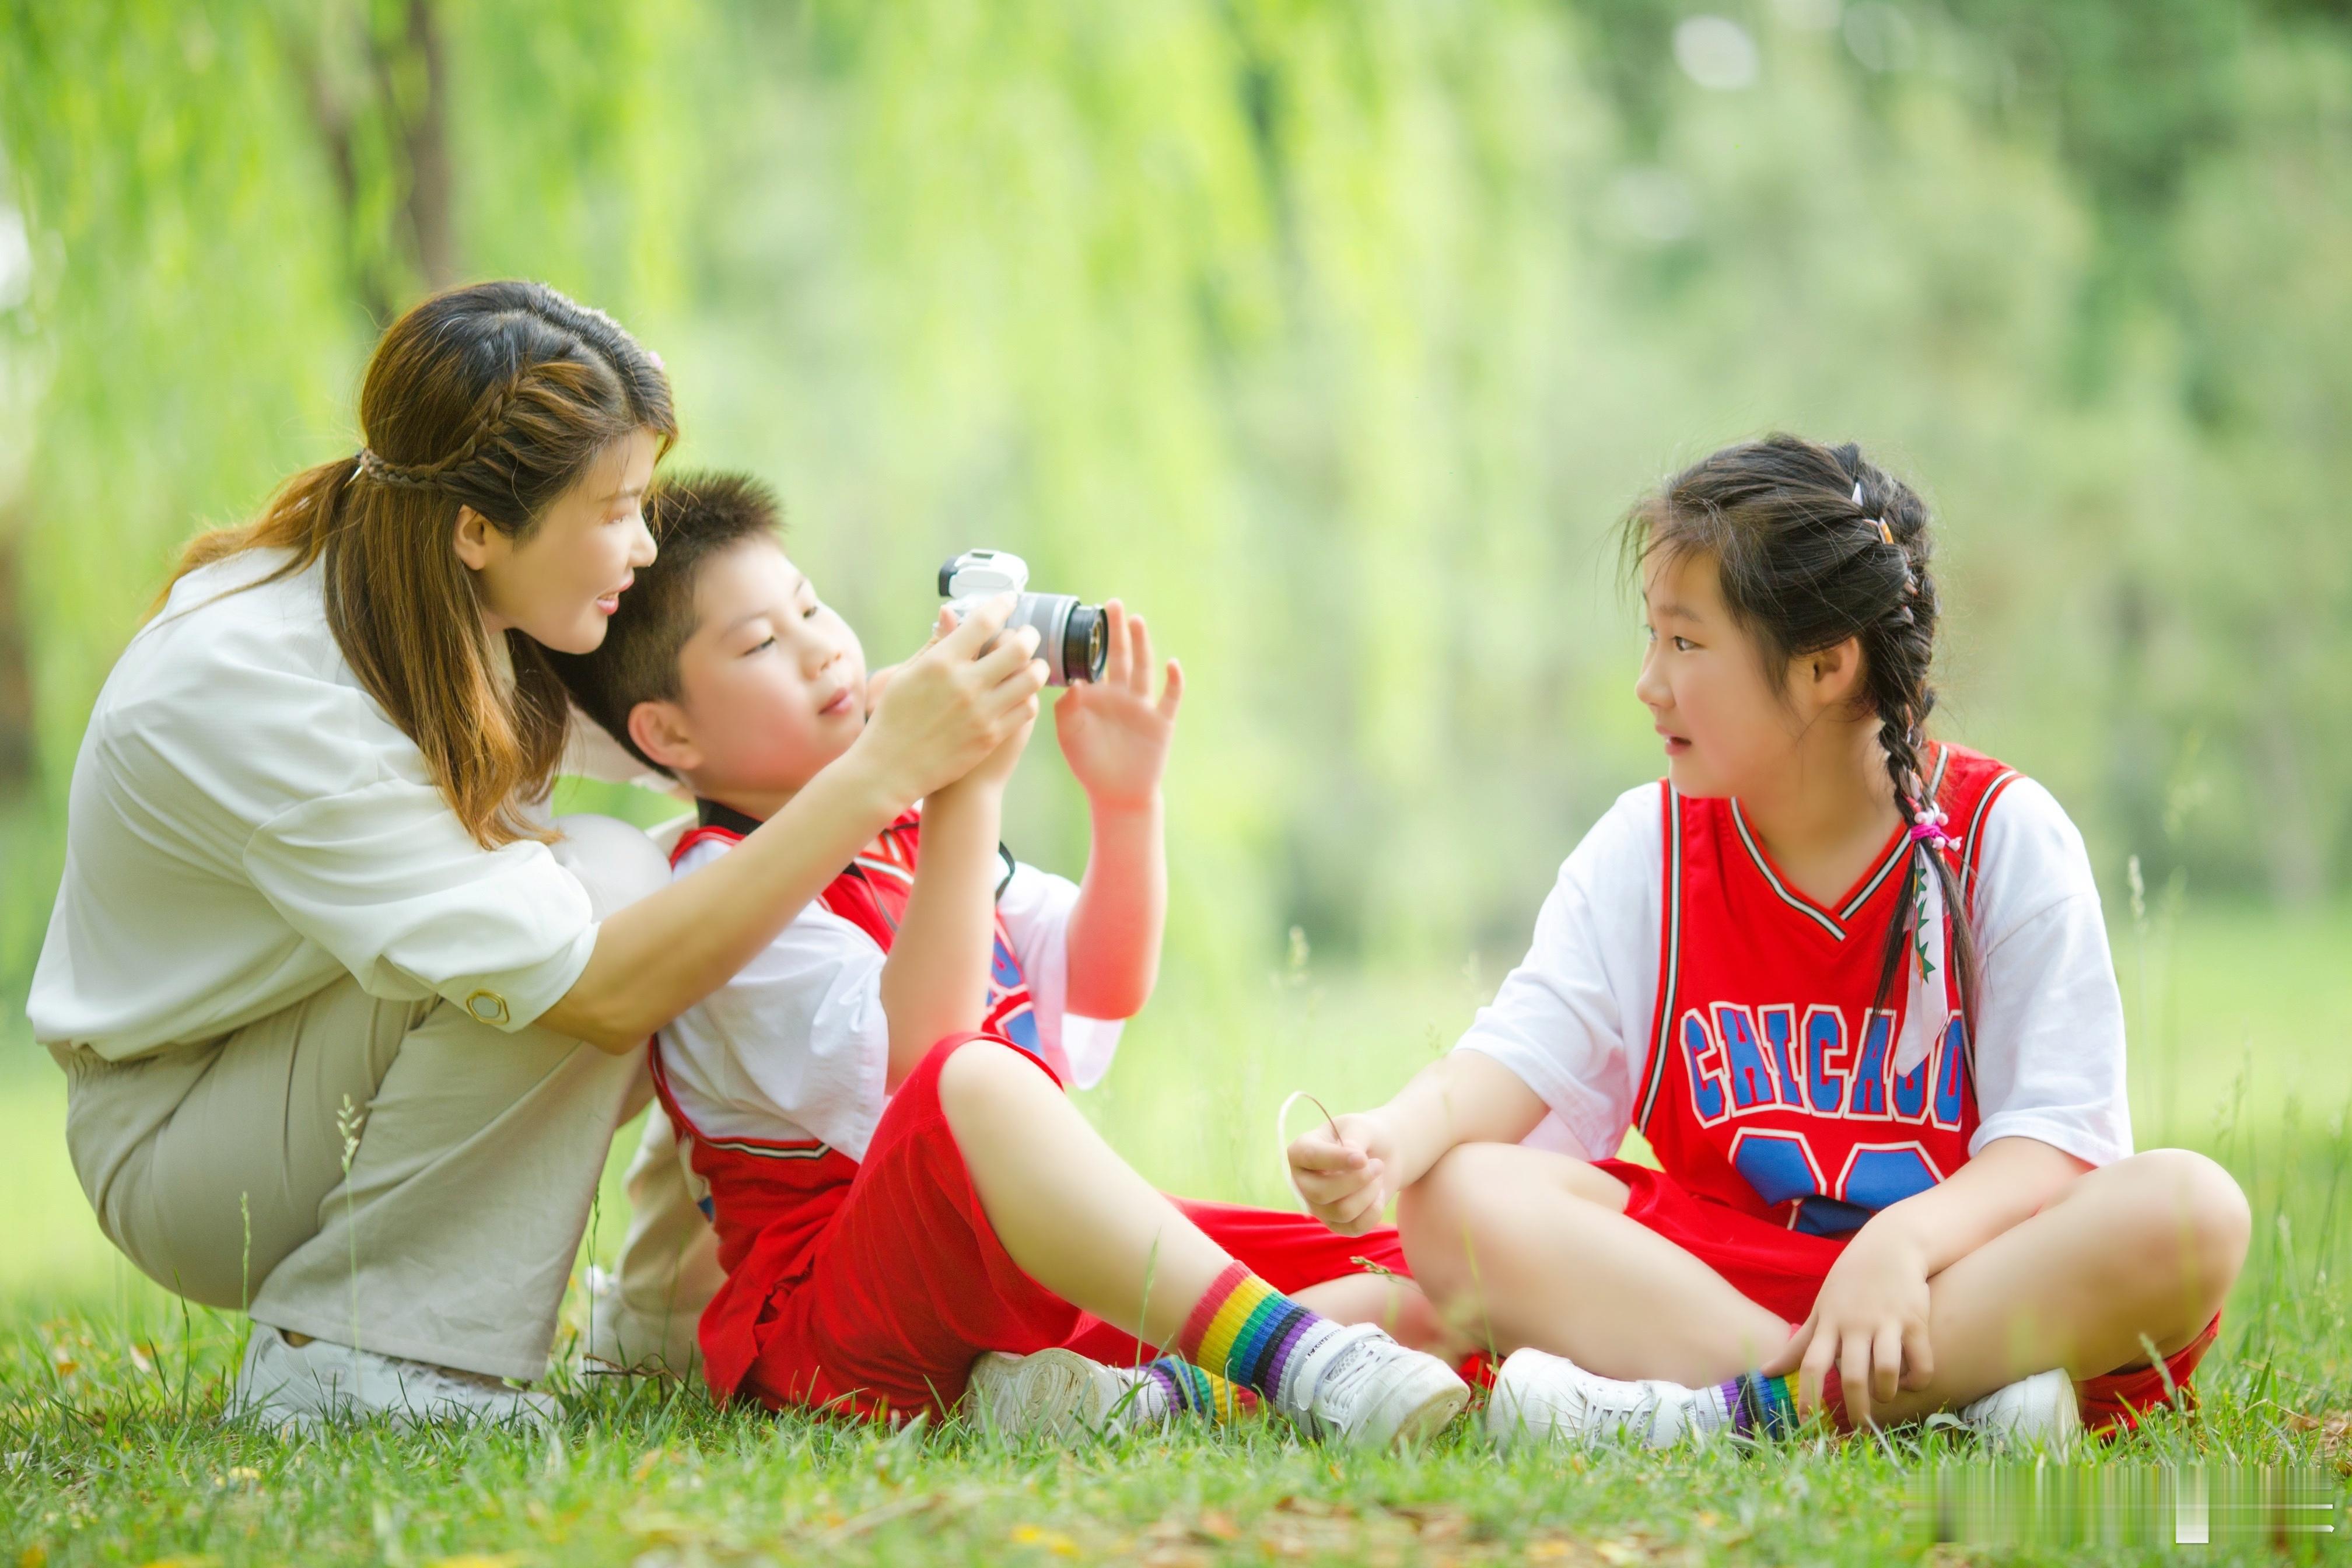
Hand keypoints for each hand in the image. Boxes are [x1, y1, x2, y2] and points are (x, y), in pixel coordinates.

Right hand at [850, 597, 1046, 804]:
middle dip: (1029, 634)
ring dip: (1037, 666)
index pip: (983, 622)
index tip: (1010, 599)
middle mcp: (965, 684)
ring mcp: (982, 712)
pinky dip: (1030, 695)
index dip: (1002, 604)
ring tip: (1033, 664)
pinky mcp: (991, 736)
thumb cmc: (893, 717)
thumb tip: (951, 614)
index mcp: (940, 662)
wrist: (890, 768)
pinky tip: (1023, 693)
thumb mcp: (906, 674)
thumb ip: (935, 644)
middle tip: (1028, 634)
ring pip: (1031, 678)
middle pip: (1017, 647)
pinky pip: (1027, 708)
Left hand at [1054, 600, 1182, 811]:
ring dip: (1142, 645)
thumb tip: (1071, 683)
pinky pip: (1169, 697)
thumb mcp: (1069, 736)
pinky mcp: (1161, 722)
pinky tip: (1172, 664)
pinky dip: (1173, 681)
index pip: (1093, 661)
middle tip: (1111, 604)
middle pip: (1120, 656)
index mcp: (1097, 696)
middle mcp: (1121, 695)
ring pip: (1143, 669)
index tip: (1082, 617)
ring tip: (1136, 621)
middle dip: (1116, 630)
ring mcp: (1142, 706)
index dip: (1089, 641)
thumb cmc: (1090, 764)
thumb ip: (1066, 709)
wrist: (1117, 794)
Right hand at [1287, 1111, 1397, 1235]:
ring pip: (1342, 1211)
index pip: (1310, 1157)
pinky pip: (1355, 1227)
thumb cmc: (1364, 1136)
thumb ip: (1354, 1138)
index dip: (1336, 1159)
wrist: (1380, 1155)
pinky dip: (1374, 1211)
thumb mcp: (1360, 1127)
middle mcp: (1303, 1182)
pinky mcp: (1335, 1224)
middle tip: (1378, 1164)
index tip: (1363, 1158)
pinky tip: (1377, 1194)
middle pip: (1321, 1193)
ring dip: (1369, 1193)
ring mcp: (1317, 1206)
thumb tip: (1352, 1156)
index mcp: (1300, 1152)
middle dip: (1358, 1179)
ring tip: (1377, 1176)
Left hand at [1764, 1216, 1932, 1426]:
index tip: (1807, 1423)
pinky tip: (1910, 1381)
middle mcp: (1854, 1324)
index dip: (1808, 1397)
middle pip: (1851, 1377)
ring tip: (1885, 1397)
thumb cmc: (1849, 1284)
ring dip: (1886, 1394)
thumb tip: (1765, 1372)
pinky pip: (1920, 1362)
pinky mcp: (1915, 1321)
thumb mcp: (1820, 1309)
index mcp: (1828, 1323)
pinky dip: (1917, 1380)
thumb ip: (1798, 1344)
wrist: (1889, 1247)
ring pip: (1885, 1371)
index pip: (1811, 1365)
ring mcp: (1885, 1322)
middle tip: (1859, 1426)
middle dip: (1855, 1409)